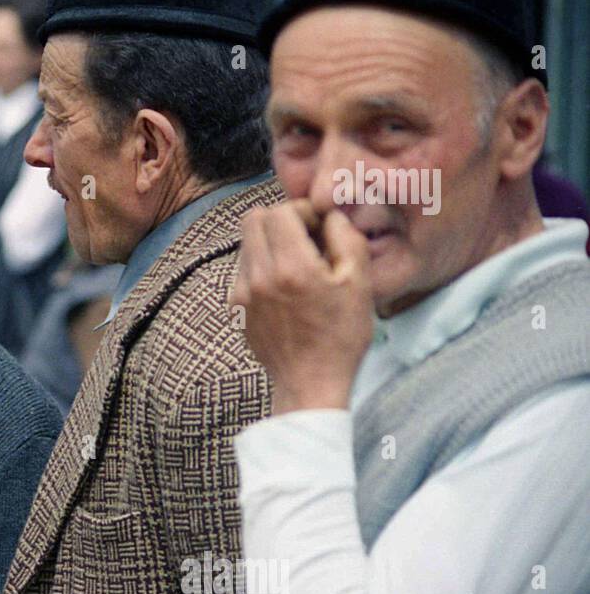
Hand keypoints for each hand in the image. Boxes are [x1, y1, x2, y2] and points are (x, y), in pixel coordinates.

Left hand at [230, 199, 373, 414]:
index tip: (318, 227)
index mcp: (291, 268)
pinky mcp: (235, 306)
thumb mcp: (358, 284)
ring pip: (246, 243)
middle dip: (281, 220)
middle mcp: (259, 277)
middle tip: (305, 238)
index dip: (301, 211)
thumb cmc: (341, 336)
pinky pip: (243, 268)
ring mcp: (241, 293)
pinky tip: (284, 285)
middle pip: (253, 220)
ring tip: (298, 264)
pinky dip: (261, 265)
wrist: (310, 382)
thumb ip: (346, 239)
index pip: (279, 212)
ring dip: (270, 242)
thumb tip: (330, 214)